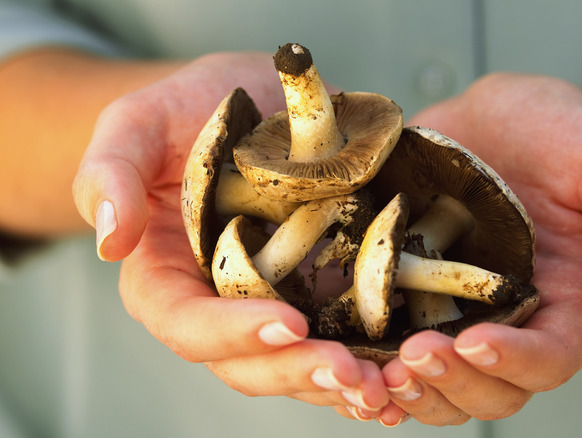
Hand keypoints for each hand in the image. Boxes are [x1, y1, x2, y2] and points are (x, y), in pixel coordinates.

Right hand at [72, 52, 388, 416]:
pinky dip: (368, 360)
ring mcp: (273, 300)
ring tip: (384, 385)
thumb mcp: (139, 123)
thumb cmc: (185, 110)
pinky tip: (401, 373)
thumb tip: (109, 241)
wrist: (247, 100)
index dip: (233, 333)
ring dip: (338, 382)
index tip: (289, 322)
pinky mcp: (320, 290)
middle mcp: (219, 301)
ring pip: (297, 362)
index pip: (186, 323)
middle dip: (296, 370)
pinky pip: (340, 338)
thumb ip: (110, 172)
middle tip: (350, 373)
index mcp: (165, 275)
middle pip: (246, 361)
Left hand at [377, 73, 581, 424]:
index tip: (476, 342)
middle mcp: (515, 321)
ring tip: (377, 372)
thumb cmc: (567, 138)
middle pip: (494, 388)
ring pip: (443, 385)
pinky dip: (376, 370)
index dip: (516, 361)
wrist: (506, 120)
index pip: (552, 357)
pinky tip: (350, 363)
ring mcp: (462, 313)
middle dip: (455, 382)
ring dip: (413, 391)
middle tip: (416, 355)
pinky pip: (398, 349)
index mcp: (571, 303)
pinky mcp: (418, 295)